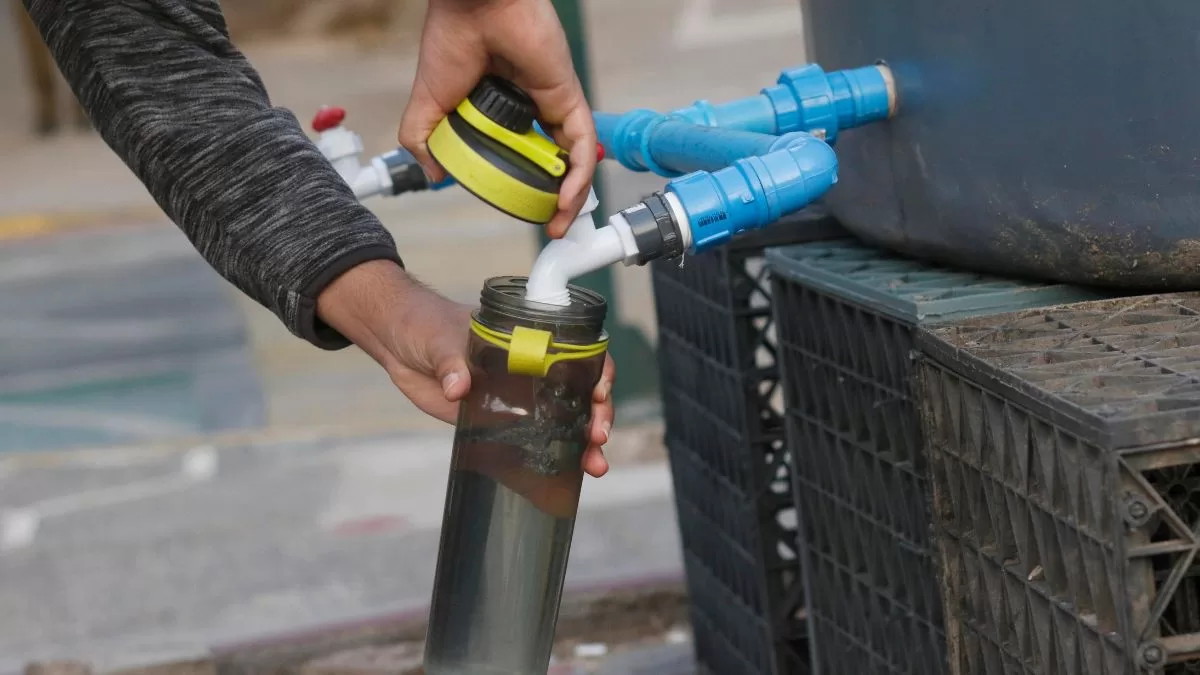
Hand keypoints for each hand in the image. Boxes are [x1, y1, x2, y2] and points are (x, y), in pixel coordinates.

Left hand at [316, 260, 614, 481]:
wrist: (397, 341)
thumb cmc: (425, 324)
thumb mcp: (441, 337)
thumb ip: (452, 361)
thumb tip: (458, 387)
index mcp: (529, 339)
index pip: (579, 352)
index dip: (598, 371)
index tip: (598, 392)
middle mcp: (531, 368)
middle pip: (579, 392)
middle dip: (596, 415)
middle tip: (598, 436)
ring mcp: (516, 397)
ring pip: (562, 421)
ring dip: (581, 445)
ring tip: (594, 467)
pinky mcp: (495, 422)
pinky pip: (529, 441)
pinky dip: (549, 459)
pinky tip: (566, 478)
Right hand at [397, 0, 596, 237]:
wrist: (471, 8)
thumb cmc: (451, 41)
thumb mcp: (428, 105)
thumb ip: (425, 140)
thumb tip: (433, 175)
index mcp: (503, 111)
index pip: (521, 156)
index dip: (524, 186)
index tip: (518, 211)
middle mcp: (532, 110)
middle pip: (552, 162)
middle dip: (554, 199)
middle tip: (548, 227)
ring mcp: (553, 105)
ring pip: (573, 159)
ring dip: (571, 196)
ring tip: (558, 224)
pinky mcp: (568, 98)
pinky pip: (581, 145)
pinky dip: (578, 176)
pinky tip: (566, 200)